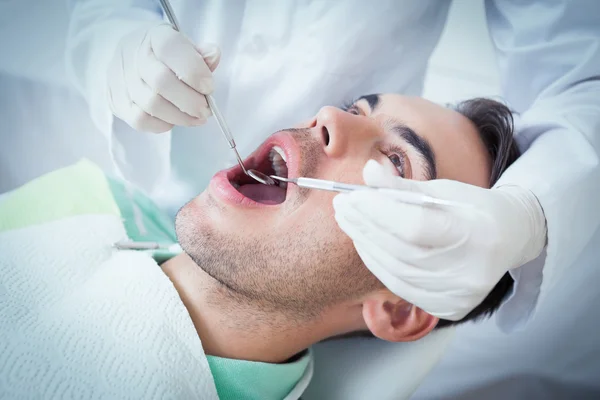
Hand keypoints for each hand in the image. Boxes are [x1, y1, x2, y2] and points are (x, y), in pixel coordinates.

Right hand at [106, 24, 220, 132]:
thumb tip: (213, 54)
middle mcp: (134, 55)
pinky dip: (163, 124)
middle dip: (190, 101)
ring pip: (153, 105)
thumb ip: (201, 54)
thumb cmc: (164, 56)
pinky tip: (174, 120)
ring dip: (181, 117)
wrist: (126, 57)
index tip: (209, 87)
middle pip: (161, 82)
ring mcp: (123, 79)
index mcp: (155, 36)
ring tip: (196, 117)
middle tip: (205, 110)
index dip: (194, 71)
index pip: (170, 48)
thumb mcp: (184, 47)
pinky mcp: (118, 102)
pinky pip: (141, 120)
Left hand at [333, 160, 546, 320]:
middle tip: (342, 207)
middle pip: (401, 250)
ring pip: (396, 272)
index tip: (352, 196)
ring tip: (350, 222)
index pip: (415, 225)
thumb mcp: (444, 190)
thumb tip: (367, 172)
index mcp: (478, 233)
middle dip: (365, 226)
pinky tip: (366, 245)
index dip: (378, 211)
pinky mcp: (449, 308)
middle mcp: (471, 272)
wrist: (510, 239)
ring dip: (366, 245)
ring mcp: (460, 295)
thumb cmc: (474, 208)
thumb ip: (404, 186)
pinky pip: (401, 287)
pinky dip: (379, 264)